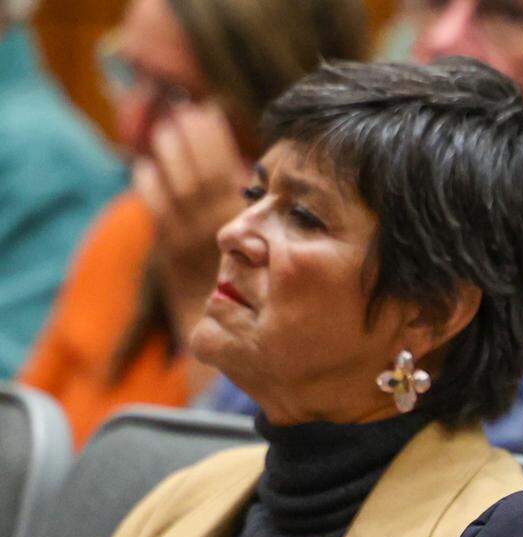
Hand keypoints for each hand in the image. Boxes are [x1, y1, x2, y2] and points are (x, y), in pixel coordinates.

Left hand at [132, 101, 250, 340]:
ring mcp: (188, 243)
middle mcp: (214, 232)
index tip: (208, 111)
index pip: (224, 170)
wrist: (239, 339)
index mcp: (245, 225)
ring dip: (167, 156)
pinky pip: (156, 213)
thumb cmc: (268, 294)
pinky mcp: (171, 256)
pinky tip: (144, 166)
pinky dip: (148, 187)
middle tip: (181, 111)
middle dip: (187, 140)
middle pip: (194, 173)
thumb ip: (270, 217)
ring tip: (164, 130)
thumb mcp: (279, 252)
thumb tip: (267, 179)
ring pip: (173, 189)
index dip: (213, 138)